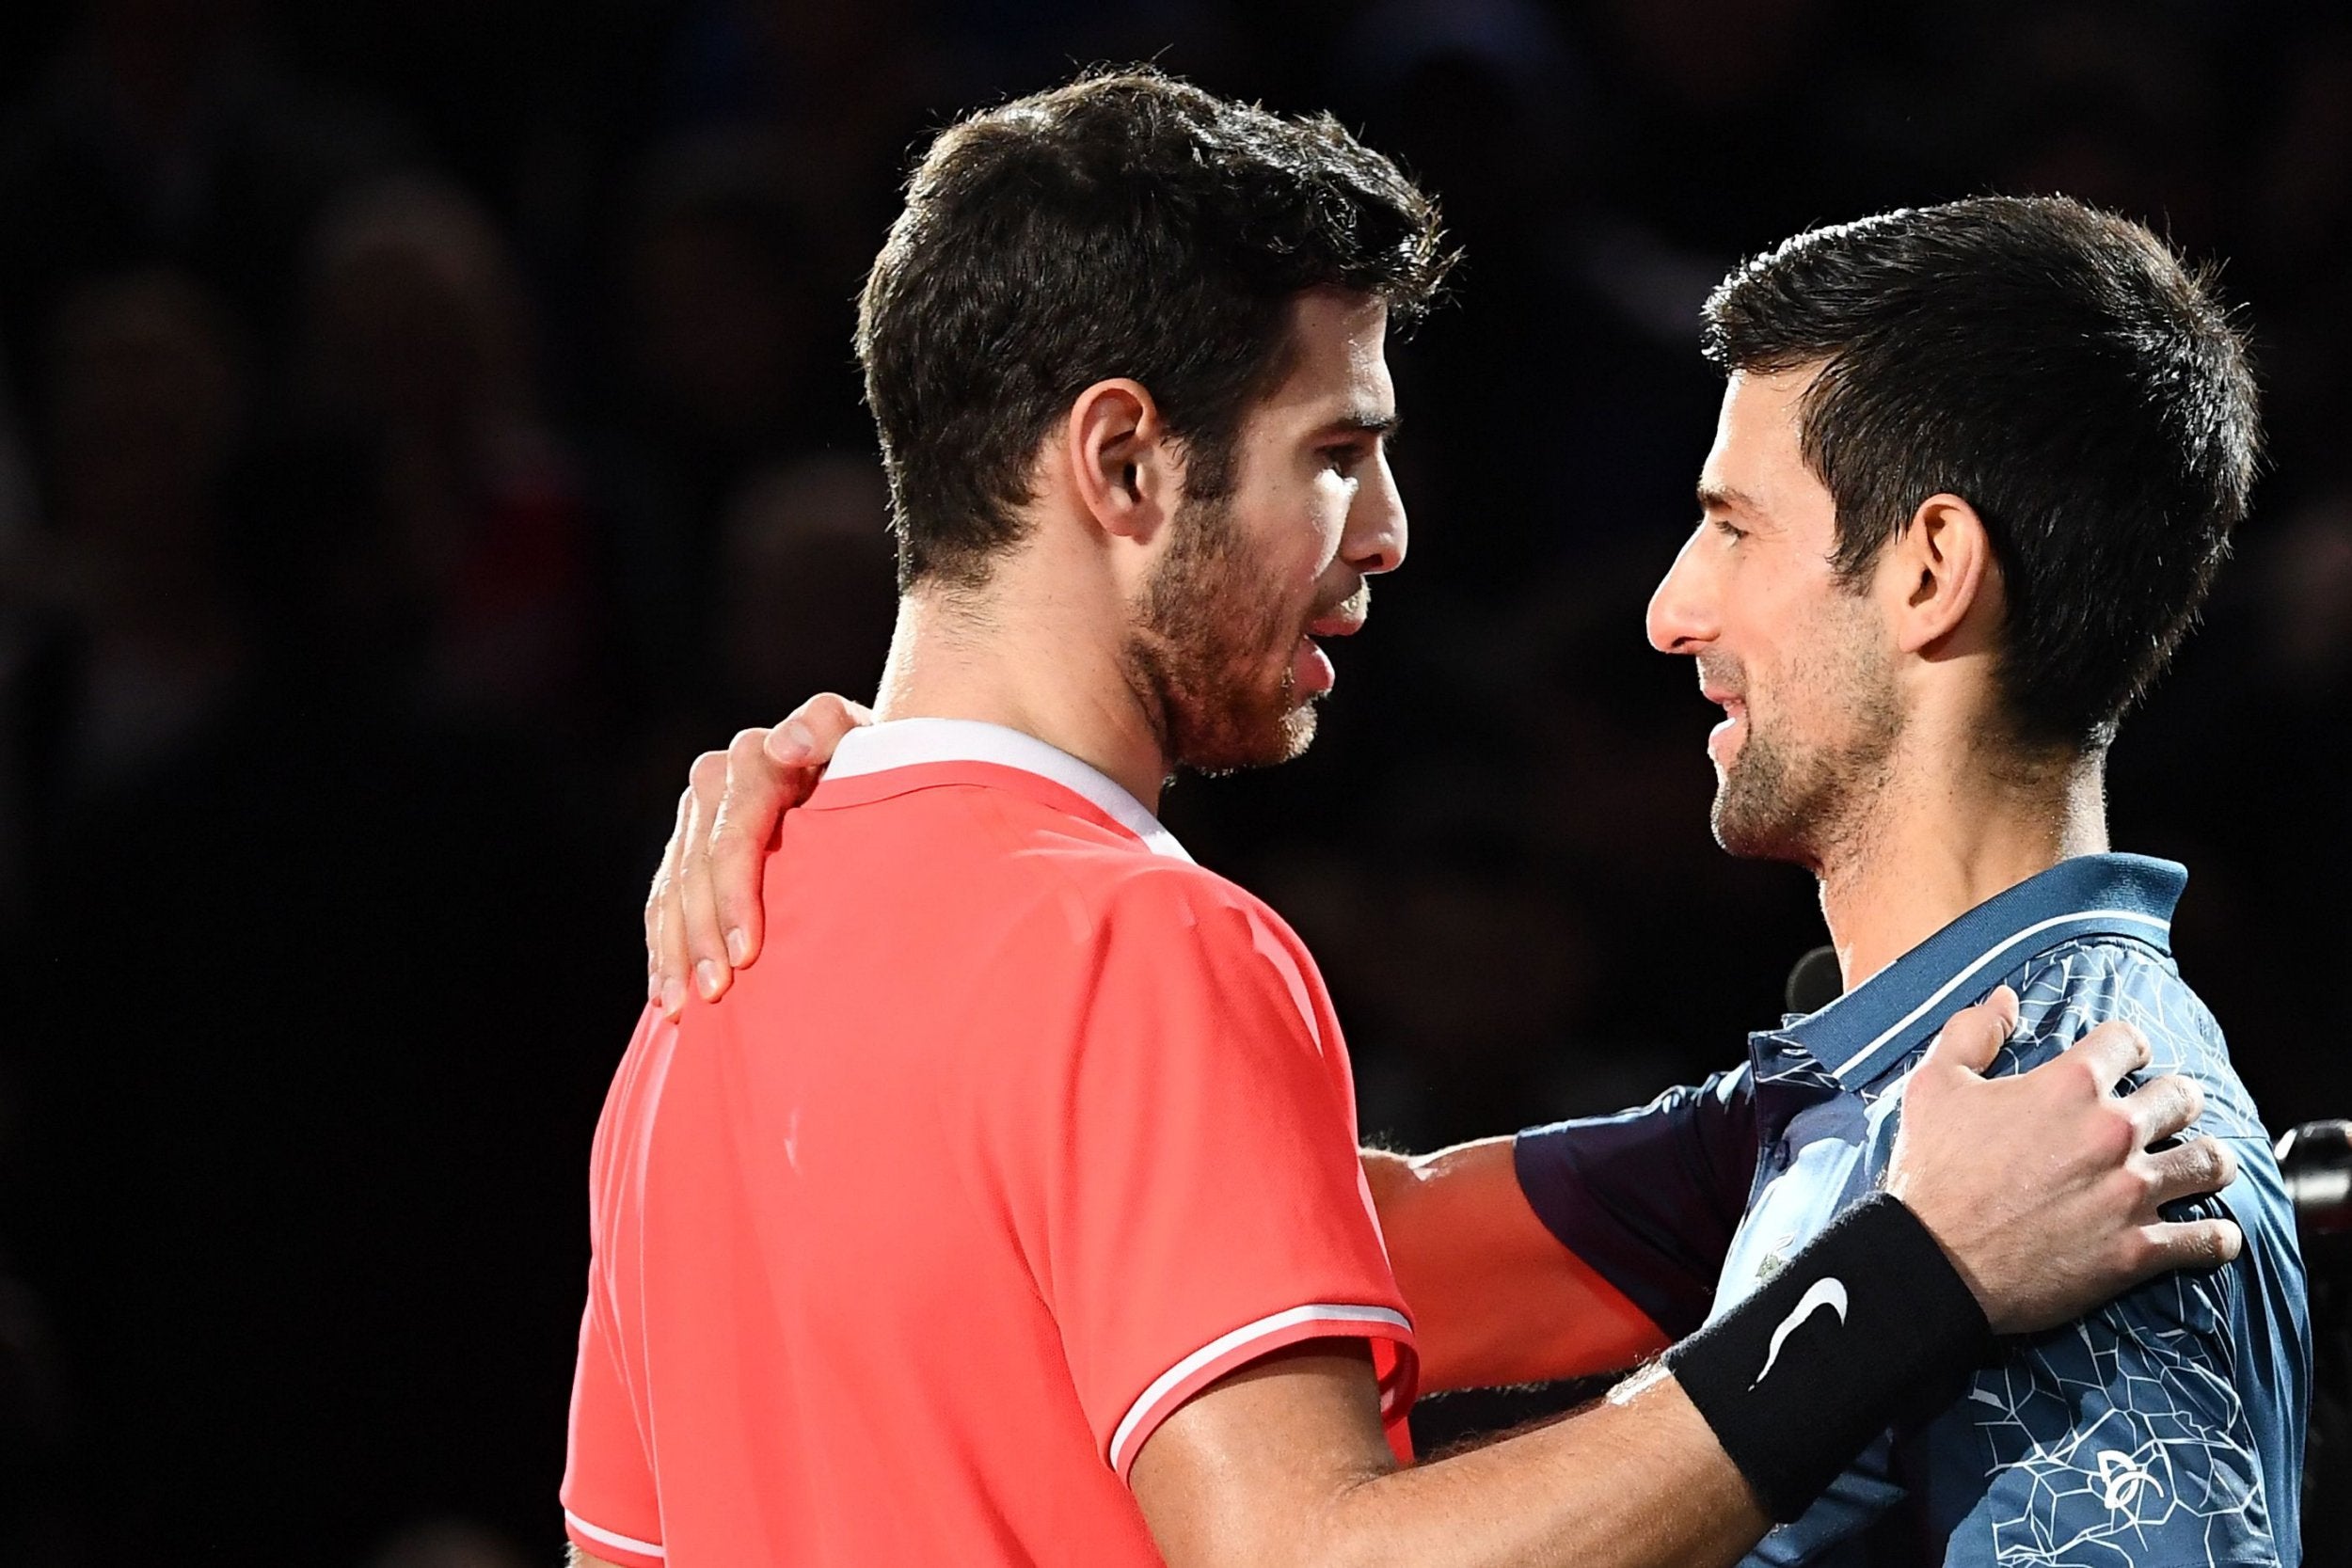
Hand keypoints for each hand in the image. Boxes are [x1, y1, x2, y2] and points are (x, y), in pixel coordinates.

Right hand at [645, 693, 870, 1015]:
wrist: (862, 763)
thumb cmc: (878, 764)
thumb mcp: (866, 741)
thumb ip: (828, 729)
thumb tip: (785, 745)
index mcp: (757, 758)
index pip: (734, 835)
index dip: (735, 896)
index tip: (746, 954)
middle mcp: (717, 780)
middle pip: (697, 869)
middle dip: (701, 935)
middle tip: (715, 995)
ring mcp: (698, 812)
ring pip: (672, 888)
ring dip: (674, 950)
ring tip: (685, 1007)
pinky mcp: (688, 841)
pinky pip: (664, 898)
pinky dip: (664, 946)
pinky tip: (667, 992)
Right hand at [1887, 986, 2241, 1334]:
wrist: (1933, 1263)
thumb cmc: (1931, 1173)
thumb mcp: (1934, 1085)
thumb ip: (1973, 1033)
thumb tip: (2007, 999)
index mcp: (2069, 1086)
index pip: (2128, 1041)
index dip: (2127, 1047)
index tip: (2125, 1060)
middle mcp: (2113, 1133)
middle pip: (2182, 1096)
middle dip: (2175, 1100)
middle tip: (2164, 1113)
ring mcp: (2131, 1193)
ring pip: (2211, 1163)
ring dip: (2208, 1161)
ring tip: (2199, 1166)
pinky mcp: (2139, 1250)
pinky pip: (2210, 1240)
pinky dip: (2216, 1238)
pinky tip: (2211, 1234)